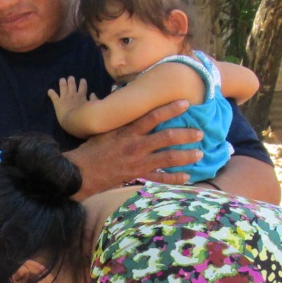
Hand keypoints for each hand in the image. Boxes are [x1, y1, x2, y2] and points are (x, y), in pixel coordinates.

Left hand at [47, 76, 93, 127]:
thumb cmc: (86, 115)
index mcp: (82, 96)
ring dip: (62, 83)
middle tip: (70, 77)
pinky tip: (49, 91)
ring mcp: (65, 98)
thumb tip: (93, 94)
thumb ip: (93, 100)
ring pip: (63, 87)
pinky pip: (53, 96)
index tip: (82, 80)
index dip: (82, 83)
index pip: (83, 87)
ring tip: (62, 79)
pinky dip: (51, 93)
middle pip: (72, 84)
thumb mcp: (93, 107)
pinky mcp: (58, 102)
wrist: (75, 120)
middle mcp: (73, 95)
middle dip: (71, 80)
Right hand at [67, 99, 198, 196]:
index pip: (153, 116)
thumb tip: (128, 105)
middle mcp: (136, 145)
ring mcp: (138, 162)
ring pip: (168, 158)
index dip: (171, 109)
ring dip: (186, 156)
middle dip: (186, 134)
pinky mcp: (137, 175)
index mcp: (128, 131)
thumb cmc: (91, 149)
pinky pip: (159, 178)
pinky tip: (187, 177)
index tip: (186, 103)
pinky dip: (174, 178)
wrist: (81, 171)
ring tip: (199, 153)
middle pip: (167, 137)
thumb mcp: (105, 129)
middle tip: (200, 133)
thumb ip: (121, 120)